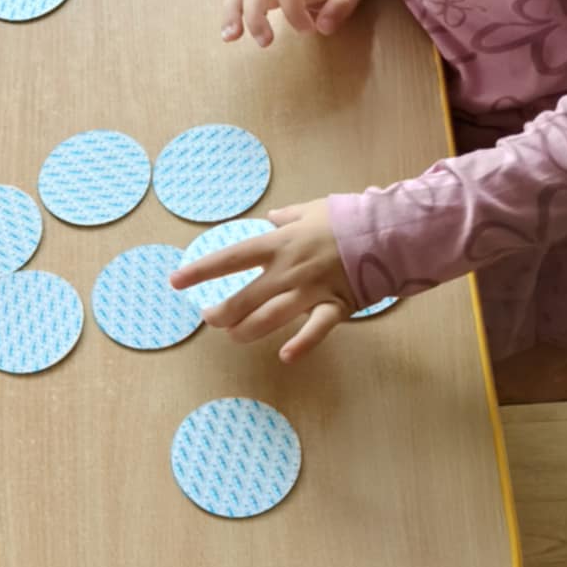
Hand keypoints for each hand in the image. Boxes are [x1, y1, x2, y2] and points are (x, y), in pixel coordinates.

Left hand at [171, 196, 352, 360]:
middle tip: (211, 318)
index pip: (231, 258)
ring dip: (248, 330)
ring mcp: (312, 289)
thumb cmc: (349, 218)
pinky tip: (285, 357)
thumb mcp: (313, 209)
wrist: (391, 230)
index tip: (176, 281)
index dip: (201, 271)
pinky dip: (302, 344)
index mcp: (280, 243)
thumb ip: (288, 217)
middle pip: (245, 297)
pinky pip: (316, 329)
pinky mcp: (336, 305)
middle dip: (223, 312)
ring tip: (234, 335)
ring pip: (271, 317)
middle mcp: (289, 269)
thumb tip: (272, 218)